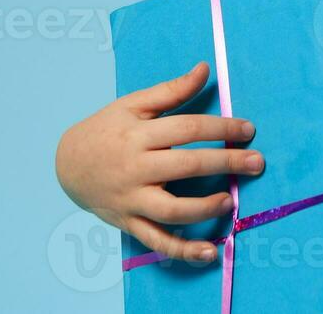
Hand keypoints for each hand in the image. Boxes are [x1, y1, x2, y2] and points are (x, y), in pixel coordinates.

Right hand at [55, 61, 263, 263]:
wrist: (66, 164)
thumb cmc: (105, 129)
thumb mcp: (133, 104)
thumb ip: (171, 90)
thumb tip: (205, 69)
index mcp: (139, 135)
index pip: (188, 129)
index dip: (221, 129)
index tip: (248, 130)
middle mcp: (136, 169)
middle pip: (186, 166)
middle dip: (225, 163)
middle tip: (256, 162)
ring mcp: (132, 200)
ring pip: (172, 210)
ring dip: (205, 208)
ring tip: (231, 201)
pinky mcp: (129, 223)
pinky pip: (158, 241)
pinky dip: (183, 251)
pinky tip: (209, 253)